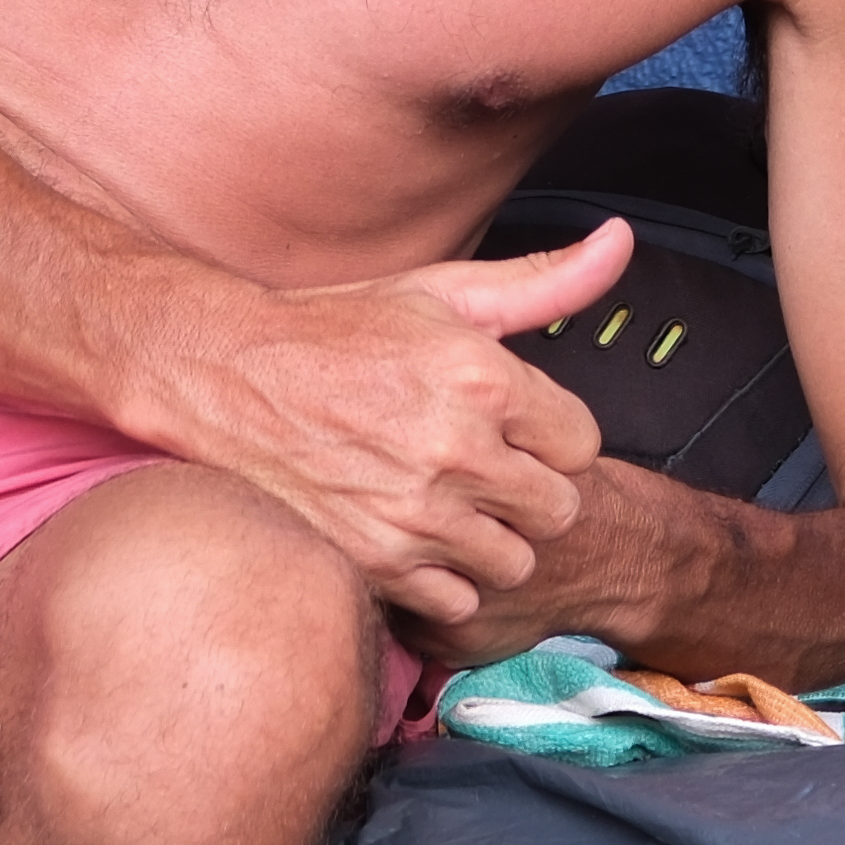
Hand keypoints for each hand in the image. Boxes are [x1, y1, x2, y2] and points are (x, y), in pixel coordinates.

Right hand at [147, 222, 623, 626]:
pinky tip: (414, 537)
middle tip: (484, 468)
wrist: (226, 375)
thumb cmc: (338, 330)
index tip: (513, 426)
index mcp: (483, 379)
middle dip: (530, 490)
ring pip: (513, 562)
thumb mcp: (443, 292)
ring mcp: (414, 514)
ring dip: (490, 539)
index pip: (582, 444)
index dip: (550, 435)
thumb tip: (618, 243)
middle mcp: (455, 451)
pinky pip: (457, 601)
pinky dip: (443, 580)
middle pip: (558, 510)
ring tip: (449, 502)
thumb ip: (542, 281)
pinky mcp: (375, 562)